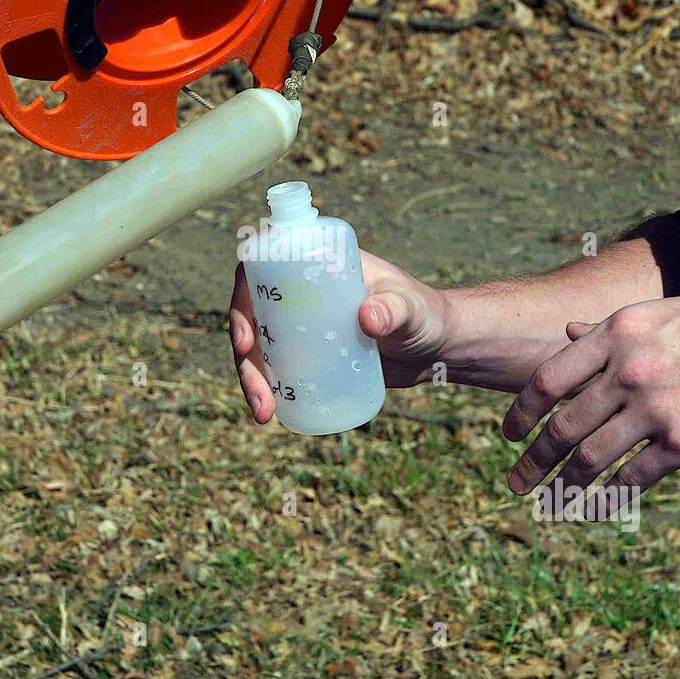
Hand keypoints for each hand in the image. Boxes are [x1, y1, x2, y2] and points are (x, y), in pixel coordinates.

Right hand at [230, 251, 452, 423]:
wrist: (437, 348)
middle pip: (253, 316)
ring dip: (251, 379)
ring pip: (260, 347)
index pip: (262, 269)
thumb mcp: (411, 309)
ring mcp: (302, 325)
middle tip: (259, 392)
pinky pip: (277, 367)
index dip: (242, 298)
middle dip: (244, 356)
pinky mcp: (310, 354)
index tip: (247, 337)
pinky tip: (270, 413)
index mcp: (315, 265)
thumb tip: (367, 318)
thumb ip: (395, 309)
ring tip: (264, 413)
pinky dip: (268, 388)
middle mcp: (301, 293)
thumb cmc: (426, 315)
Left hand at [503, 296, 679, 500]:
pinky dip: (612, 495)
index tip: (508, 434)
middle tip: (515, 483)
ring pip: (591, 457)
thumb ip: (611, 329)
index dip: (521, 413)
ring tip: (551, 501)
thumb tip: (567, 332)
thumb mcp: (663, 314)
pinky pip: (633, 477)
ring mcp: (656, 407)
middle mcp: (629, 370)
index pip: (547, 380)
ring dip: (565, 486)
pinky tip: (602, 504)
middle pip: (562, 426)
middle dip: (533, 461)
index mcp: (618, 335)